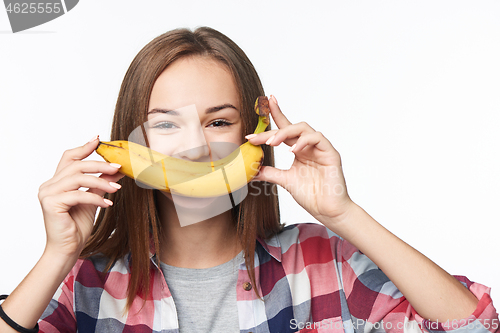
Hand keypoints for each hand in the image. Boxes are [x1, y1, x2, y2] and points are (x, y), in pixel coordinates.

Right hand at [37, 136, 123, 260]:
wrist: (67, 249)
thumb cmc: (77, 225)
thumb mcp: (93, 199)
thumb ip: (101, 183)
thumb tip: (117, 169)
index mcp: (56, 181)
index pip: (69, 158)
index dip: (84, 148)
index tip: (99, 140)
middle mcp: (49, 184)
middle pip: (76, 165)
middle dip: (100, 164)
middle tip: (119, 167)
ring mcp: (48, 193)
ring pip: (78, 178)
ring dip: (101, 182)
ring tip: (117, 189)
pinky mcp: (51, 203)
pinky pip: (78, 194)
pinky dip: (96, 197)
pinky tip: (108, 203)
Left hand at [246, 96, 354, 225]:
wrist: (327, 210)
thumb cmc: (311, 196)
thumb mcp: (284, 180)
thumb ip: (269, 173)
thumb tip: (250, 170)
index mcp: (299, 150)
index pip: (285, 129)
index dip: (275, 116)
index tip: (261, 107)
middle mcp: (309, 146)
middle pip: (291, 127)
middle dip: (272, 129)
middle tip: (255, 137)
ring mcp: (320, 148)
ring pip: (303, 128)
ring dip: (285, 132)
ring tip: (272, 143)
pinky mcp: (330, 153)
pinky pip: (317, 138)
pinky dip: (303, 141)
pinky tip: (293, 150)